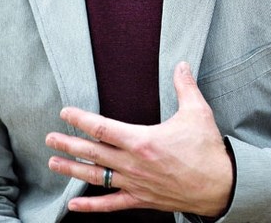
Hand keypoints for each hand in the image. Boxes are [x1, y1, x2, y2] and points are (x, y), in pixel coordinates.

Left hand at [46, 61, 233, 216]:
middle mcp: (133, 163)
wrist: (221, 186)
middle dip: (68, 143)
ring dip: (73, 169)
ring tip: (53, 163)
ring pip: (97, 176)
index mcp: (142, 140)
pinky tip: (73, 205)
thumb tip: (181, 63)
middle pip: (93, 152)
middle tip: (49, 138)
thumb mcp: (197, 112)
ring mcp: (135, 184)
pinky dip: (91, 206)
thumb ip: (185, 86)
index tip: (65, 113)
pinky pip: (111, 204)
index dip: (80, 119)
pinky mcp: (142, 200)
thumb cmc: (207, 149)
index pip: (102, 127)